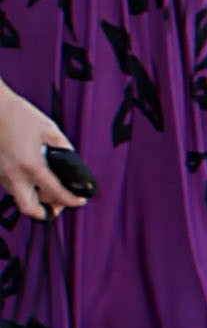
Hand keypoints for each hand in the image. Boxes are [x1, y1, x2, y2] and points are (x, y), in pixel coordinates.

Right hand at [0, 85, 89, 222]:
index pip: (56, 193)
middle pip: (30, 209)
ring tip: (47, 189)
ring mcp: (2, 174)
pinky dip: (23, 188)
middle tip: (57, 205)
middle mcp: (14, 175)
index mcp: (32, 165)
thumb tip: (72, 162)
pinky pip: (11, 187)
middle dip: (45, 213)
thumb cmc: (17, 114)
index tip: (79, 201)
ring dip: (34, 200)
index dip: (71, 201)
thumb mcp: (49, 129)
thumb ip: (64, 148)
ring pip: (19, 199)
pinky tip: (31, 178)